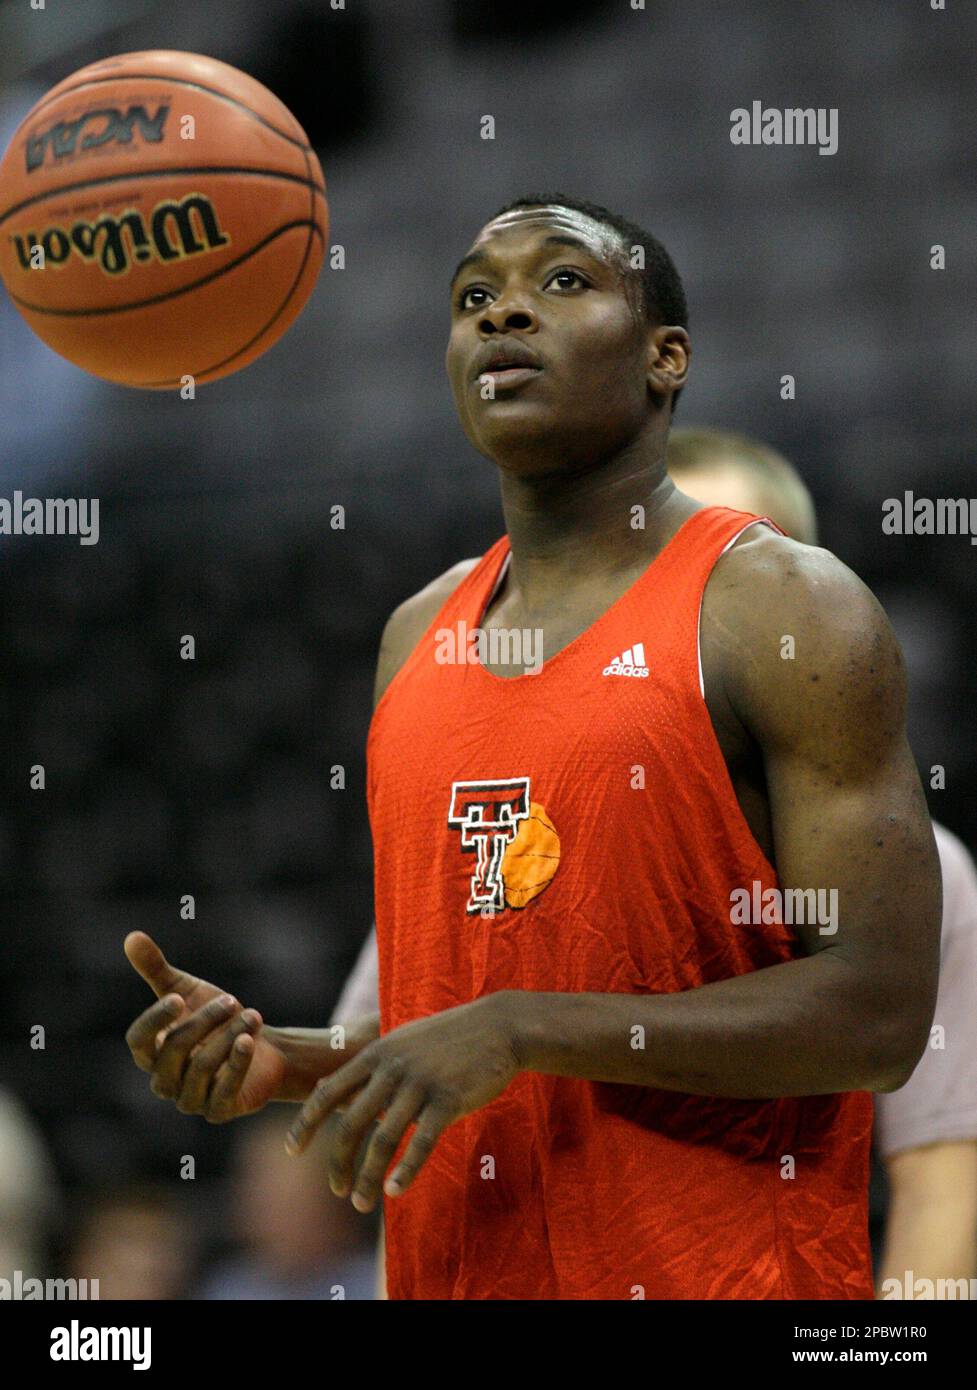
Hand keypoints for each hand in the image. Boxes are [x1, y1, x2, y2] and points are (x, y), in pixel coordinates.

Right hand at [124, 930, 285, 1121]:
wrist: (261, 1044)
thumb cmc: (215, 1018)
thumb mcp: (187, 990)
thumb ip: (156, 970)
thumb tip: (131, 936)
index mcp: (151, 1053)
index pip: (138, 1042)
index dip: (154, 1020)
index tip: (177, 998)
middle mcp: (165, 1081)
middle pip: (173, 1051)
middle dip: (204, 1022)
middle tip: (231, 1000)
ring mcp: (190, 1100)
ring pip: (200, 1069)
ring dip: (228, 1038)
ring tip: (252, 1014)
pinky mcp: (218, 1111)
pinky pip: (224, 1091)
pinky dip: (236, 1064)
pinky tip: (249, 1039)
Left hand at [285, 992, 522, 1211]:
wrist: (497, 1026)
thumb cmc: (448, 1037)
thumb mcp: (401, 1041)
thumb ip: (369, 1066)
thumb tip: (330, 1088)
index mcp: (376, 1054)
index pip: (327, 1091)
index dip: (305, 1123)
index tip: (292, 1151)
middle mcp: (392, 1069)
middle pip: (351, 1123)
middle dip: (338, 1162)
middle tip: (336, 1190)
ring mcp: (420, 1084)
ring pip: (383, 1139)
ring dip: (367, 1177)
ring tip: (361, 1203)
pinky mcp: (448, 1100)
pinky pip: (421, 1142)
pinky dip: (405, 1170)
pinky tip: (394, 1191)